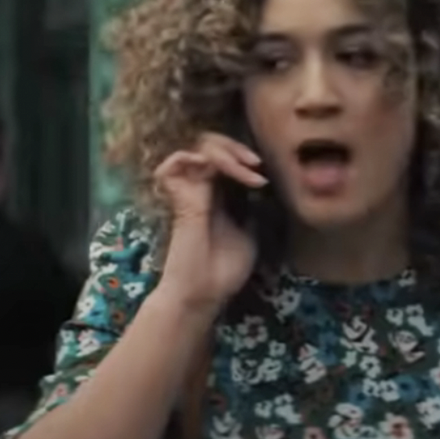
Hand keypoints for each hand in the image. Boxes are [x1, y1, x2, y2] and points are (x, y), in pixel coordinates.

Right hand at [155, 132, 266, 310]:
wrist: (204, 294)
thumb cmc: (225, 270)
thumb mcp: (251, 233)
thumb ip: (252, 208)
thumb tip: (265, 188)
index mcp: (218, 195)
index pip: (225, 157)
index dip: (243, 155)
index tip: (263, 173)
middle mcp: (202, 189)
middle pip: (211, 144)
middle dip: (236, 147)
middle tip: (255, 163)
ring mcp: (189, 192)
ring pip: (198, 147)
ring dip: (225, 152)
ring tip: (246, 168)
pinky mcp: (178, 200)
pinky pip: (173, 163)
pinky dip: (194, 157)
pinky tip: (216, 169)